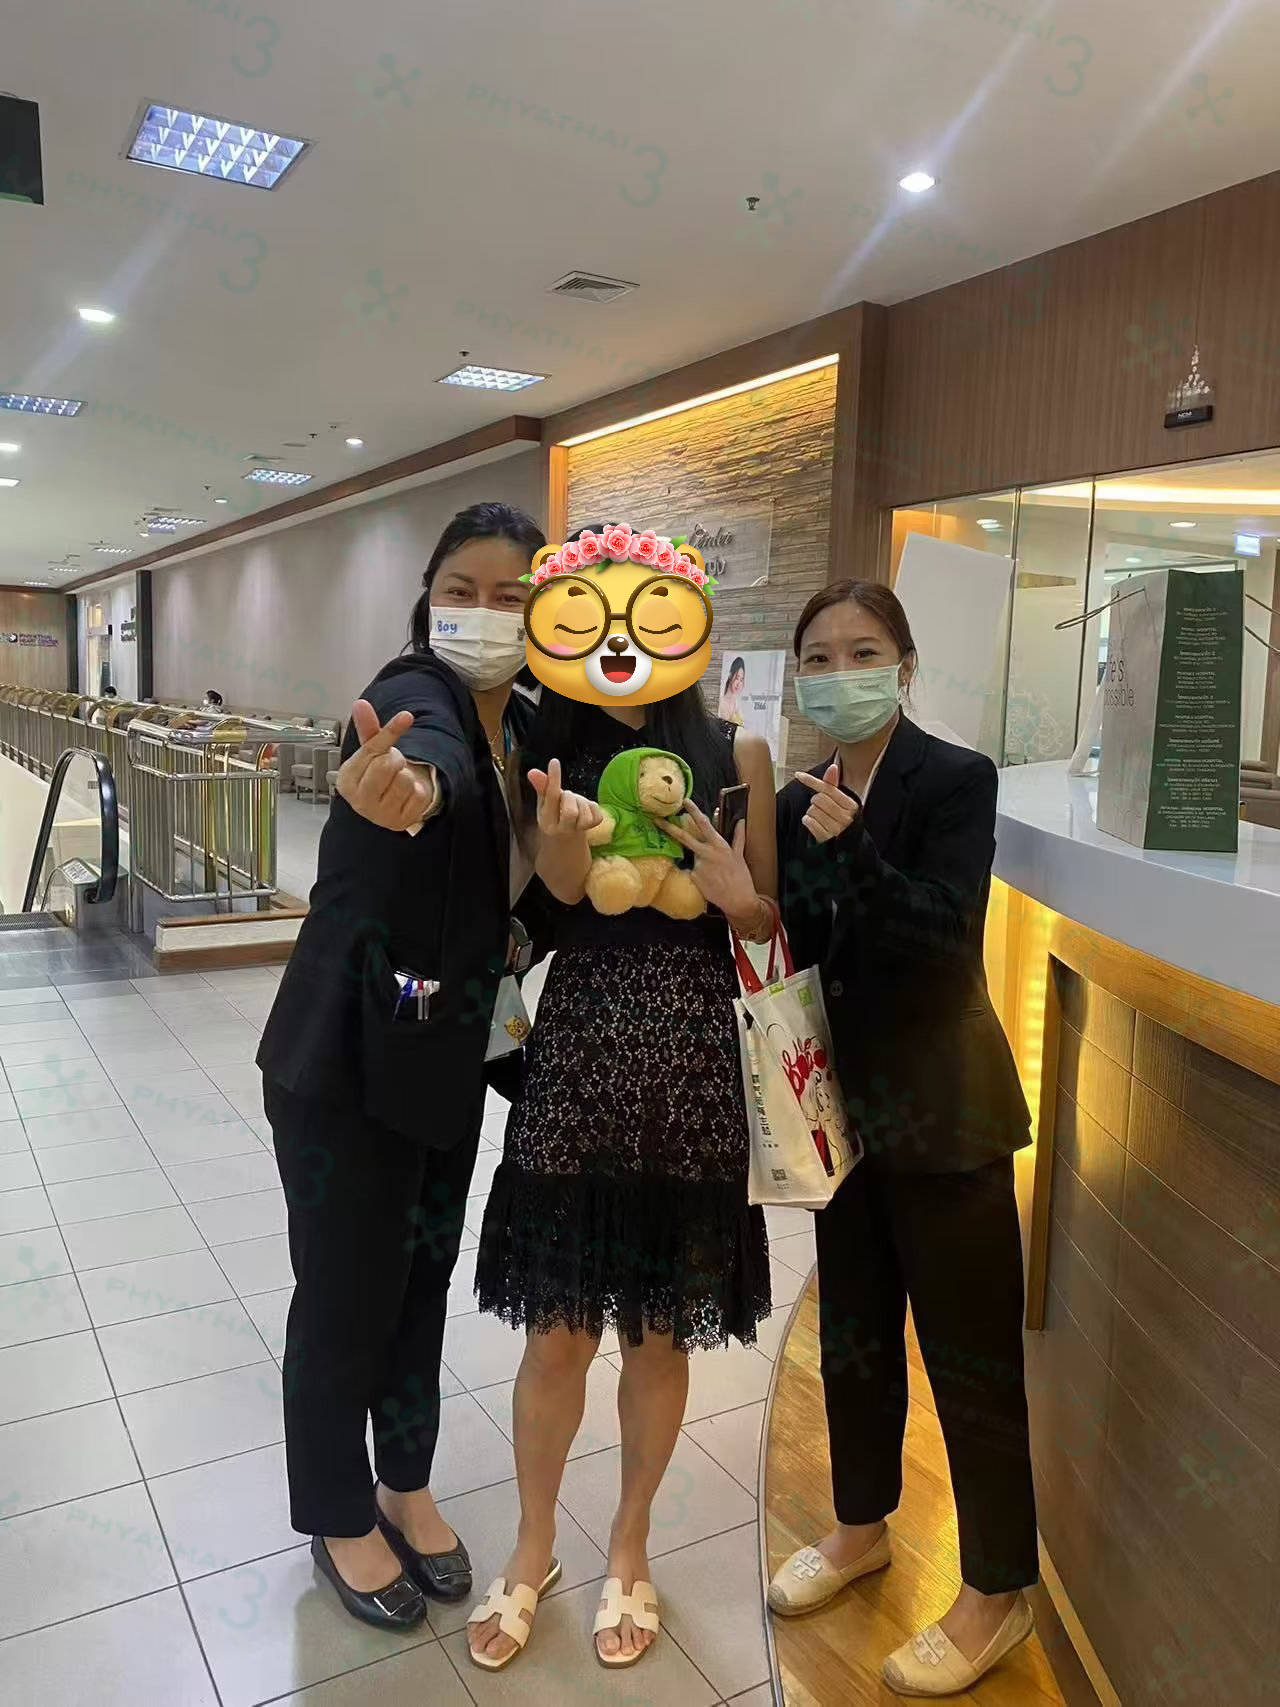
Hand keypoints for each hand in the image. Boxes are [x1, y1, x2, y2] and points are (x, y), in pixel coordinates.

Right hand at [335, 700, 434, 831]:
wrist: (388, 804)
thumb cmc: (376, 774)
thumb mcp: (370, 752)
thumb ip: (368, 729)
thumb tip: (361, 704)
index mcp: (346, 781)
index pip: (371, 750)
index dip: (389, 733)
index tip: (406, 717)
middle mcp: (359, 802)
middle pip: (388, 765)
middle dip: (394, 759)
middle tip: (390, 765)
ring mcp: (380, 815)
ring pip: (405, 780)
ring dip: (406, 776)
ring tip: (396, 781)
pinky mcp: (401, 822)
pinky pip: (419, 795)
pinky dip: (417, 791)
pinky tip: (406, 795)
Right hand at [528, 758, 603, 838]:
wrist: (567, 836)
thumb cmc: (554, 813)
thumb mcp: (545, 801)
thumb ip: (541, 786)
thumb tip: (532, 771)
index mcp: (546, 821)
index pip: (551, 798)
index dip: (553, 779)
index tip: (554, 761)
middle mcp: (561, 829)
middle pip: (570, 811)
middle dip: (569, 798)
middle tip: (565, 796)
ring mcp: (578, 830)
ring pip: (584, 812)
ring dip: (581, 802)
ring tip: (574, 803)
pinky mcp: (593, 826)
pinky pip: (596, 811)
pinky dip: (591, 805)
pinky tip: (584, 809)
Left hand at [663, 801, 758, 919]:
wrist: (738, 900)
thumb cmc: (741, 877)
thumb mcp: (739, 855)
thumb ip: (738, 837)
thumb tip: (740, 821)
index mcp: (719, 845)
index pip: (704, 824)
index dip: (694, 811)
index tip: (684, 801)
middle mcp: (706, 853)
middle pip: (684, 837)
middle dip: (668, 828)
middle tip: (656, 819)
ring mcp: (698, 866)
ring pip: (693, 857)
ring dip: (700, 862)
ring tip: (714, 875)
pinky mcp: (693, 878)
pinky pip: (692, 872)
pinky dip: (699, 875)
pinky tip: (710, 882)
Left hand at [796, 763, 860, 843]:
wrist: (845, 845)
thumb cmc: (840, 820)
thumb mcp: (840, 803)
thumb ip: (833, 786)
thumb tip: (833, 767)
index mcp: (851, 805)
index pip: (828, 789)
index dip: (811, 781)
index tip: (798, 775)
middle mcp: (846, 817)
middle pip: (819, 798)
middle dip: (815, 802)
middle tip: (820, 808)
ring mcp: (836, 829)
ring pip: (812, 810)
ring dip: (811, 813)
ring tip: (820, 818)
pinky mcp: (826, 838)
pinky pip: (809, 821)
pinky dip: (808, 821)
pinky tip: (815, 824)